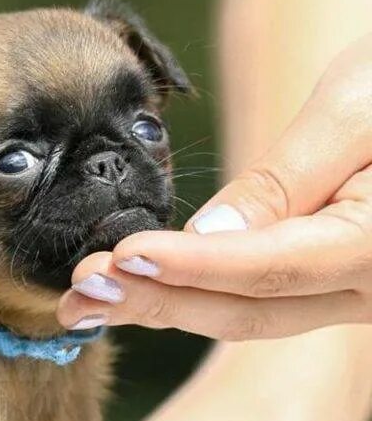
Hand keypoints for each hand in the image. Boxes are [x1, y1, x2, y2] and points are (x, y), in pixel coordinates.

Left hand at [57, 34, 371, 338]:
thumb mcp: (358, 104)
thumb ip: (285, 177)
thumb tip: (207, 236)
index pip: (271, 268)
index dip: (190, 267)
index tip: (120, 258)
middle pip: (250, 310)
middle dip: (156, 302)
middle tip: (77, 295)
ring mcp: (355, 296)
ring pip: (250, 316)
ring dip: (163, 308)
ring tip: (83, 302)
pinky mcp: (332, 286)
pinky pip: (260, 302)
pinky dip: (193, 296)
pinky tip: (135, 290)